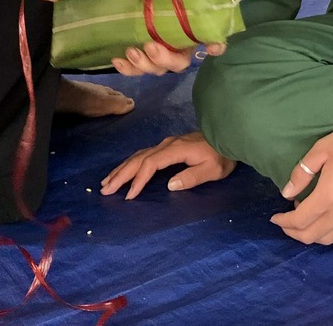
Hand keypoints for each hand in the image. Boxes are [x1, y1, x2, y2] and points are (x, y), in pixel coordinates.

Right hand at [101, 130, 234, 198]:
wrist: (227, 136)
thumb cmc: (222, 156)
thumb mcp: (212, 170)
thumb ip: (192, 177)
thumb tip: (170, 185)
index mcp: (175, 150)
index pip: (151, 164)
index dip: (138, 179)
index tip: (129, 195)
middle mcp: (166, 145)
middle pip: (138, 159)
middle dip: (121, 174)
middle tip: (105, 189)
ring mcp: (166, 144)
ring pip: (138, 155)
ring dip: (122, 168)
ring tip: (107, 181)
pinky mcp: (167, 146)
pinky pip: (143, 154)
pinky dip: (130, 163)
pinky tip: (124, 170)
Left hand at [110, 0, 227, 73]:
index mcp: (191, 28)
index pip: (213, 40)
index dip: (216, 46)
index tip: (212, 47)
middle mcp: (180, 46)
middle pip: (179, 63)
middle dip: (165, 59)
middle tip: (151, 46)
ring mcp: (161, 55)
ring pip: (158, 69)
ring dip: (145, 64)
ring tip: (130, 51)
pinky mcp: (143, 59)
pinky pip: (137, 70)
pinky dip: (128, 69)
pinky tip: (117, 60)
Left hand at [271, 113, 332, 245]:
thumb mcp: (323, 148)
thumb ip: (302, 173)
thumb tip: (287, 193)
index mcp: (329, 195)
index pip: (300, 220)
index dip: (284, 222)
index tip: (275, 217)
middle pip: (312, 236)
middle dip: (293, 232)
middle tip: (285, 221)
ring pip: (329, 239)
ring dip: (312, 235)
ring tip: (304, 221)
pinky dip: (331, 235)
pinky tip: (326, 223)